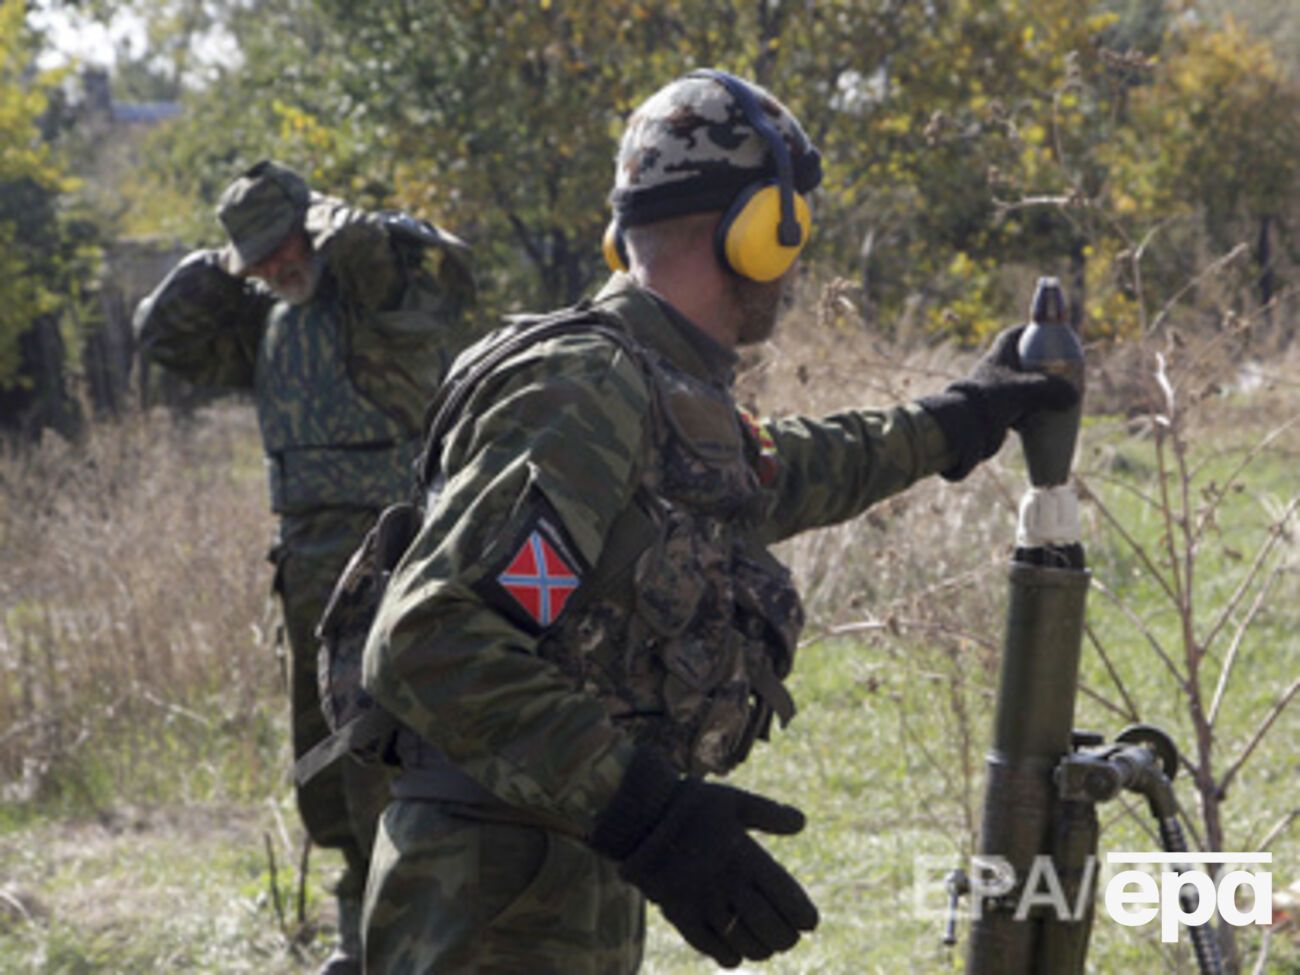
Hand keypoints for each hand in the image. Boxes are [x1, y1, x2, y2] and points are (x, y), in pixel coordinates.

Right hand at [589, 748, 817, 967]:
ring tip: (766, 944)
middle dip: (786, 937)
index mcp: (747, 858)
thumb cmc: (691, 806)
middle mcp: (729, 885)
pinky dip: (730, 955)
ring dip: (762, 949)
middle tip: (788, 935)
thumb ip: (769, 813)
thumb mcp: (733, 800)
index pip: (789, 901)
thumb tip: (802, 823)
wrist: (640, 817)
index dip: (804, 917)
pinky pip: (712, 949)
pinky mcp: (681, 916)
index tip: (808, 922)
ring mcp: (704, 904)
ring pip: (746, 945)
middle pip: (772, 930)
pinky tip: (736, 950)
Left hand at [920, 325, 1078, 480]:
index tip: (1051, 337)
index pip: (1016, 334)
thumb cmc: (992, 399)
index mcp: (999, 353)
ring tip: (1058, 396)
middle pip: (1023, 361)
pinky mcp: (994, 409)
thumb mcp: (1026, 390)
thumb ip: (1052, 389)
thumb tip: (1074, 396)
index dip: (1033, 332)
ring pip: (1022, 385)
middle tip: (1062, 372)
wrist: (964, 426)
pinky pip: (1018, 405)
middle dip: (1043, 367)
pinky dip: (1030, 409)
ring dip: (1038, 391)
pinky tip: (1044, 417)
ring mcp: (994, 389)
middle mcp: (995, 368)